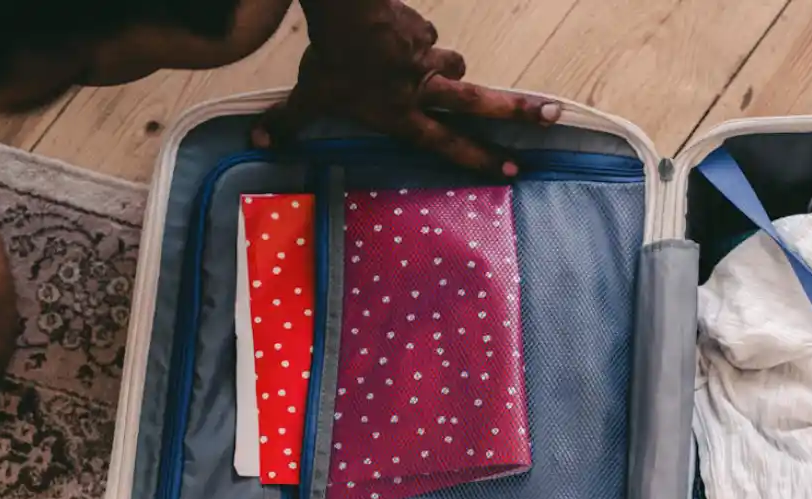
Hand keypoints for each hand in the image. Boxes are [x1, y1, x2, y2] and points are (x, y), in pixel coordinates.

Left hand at [255, 0, 560, 174]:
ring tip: (440, 70)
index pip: (449, 144)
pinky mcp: (423, 30)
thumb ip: (287, 121)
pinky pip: (428, 38)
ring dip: (450, 70)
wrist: (346, 11)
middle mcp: (426, 90)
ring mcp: (429, 59)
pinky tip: (401, 35)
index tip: (513, 169)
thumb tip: (258, 142)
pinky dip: (419, 40)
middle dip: (519, 112)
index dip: (479, 159)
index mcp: (405, 116)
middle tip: (553, 115)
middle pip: (482, 104)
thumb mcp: (307, 95)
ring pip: (455, 66)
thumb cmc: (331, 60)